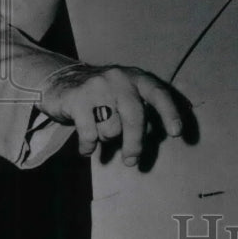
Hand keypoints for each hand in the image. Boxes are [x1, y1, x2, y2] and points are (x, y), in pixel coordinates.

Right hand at [37, 63, 182, 165]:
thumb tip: (170, 133)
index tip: (176, 133)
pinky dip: (88, 147)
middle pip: (135, 117)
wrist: (61, 81)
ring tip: (99, 132)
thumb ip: (145, 110)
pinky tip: (87, 148)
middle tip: (132, 160)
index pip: (158, 93)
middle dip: (135, 143)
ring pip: (111, 128)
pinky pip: (89, 134)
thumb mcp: (127, 94)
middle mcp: (119, 79)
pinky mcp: (77, 99)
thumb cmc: (104, 96)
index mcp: (137, 78)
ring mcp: (98, 87)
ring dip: (106, 138)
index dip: (169, 113)